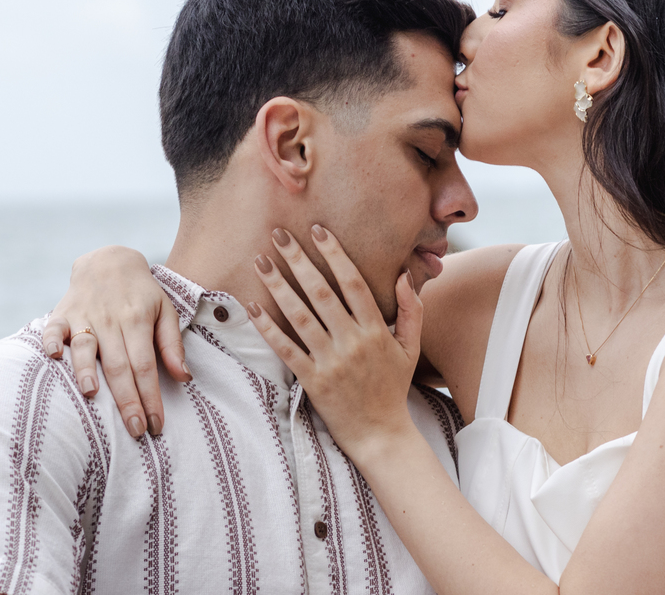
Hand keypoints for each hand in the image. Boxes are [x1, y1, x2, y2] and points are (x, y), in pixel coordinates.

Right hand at [41, 245, 189, 437]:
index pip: (146, 365)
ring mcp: (84, 315)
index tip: (156, 425)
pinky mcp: (61, 312)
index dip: (151, 397)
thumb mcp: (165, 311)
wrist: (109, 261)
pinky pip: (52, 328)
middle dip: (127, 399)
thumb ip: (172, 345)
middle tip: (135, 430)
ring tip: (93, 395)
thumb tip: (184, 378)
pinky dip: (50, 341)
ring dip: (86, 370)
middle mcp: (111, 319)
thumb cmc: (141, 294)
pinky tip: (52, 357)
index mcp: (138, 320)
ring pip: (84, 346)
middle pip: (118, 364)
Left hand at [251, 225, 421, 457]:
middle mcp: (352, 342)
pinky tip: (253, 307)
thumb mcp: (411, 348)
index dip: (335, 254)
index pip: (354, 283)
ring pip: (300, 316)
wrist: (381, 434)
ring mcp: (331, 362)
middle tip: (279, 234)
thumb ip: (410, 310)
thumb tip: (402, 275)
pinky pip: (286, 349)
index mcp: (375, 330)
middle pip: (322, 292)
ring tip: (261, 262)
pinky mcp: (312, 381)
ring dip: (278, 287)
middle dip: (299, 260)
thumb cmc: (393, 387)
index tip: (318, 230)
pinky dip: (268, 328)